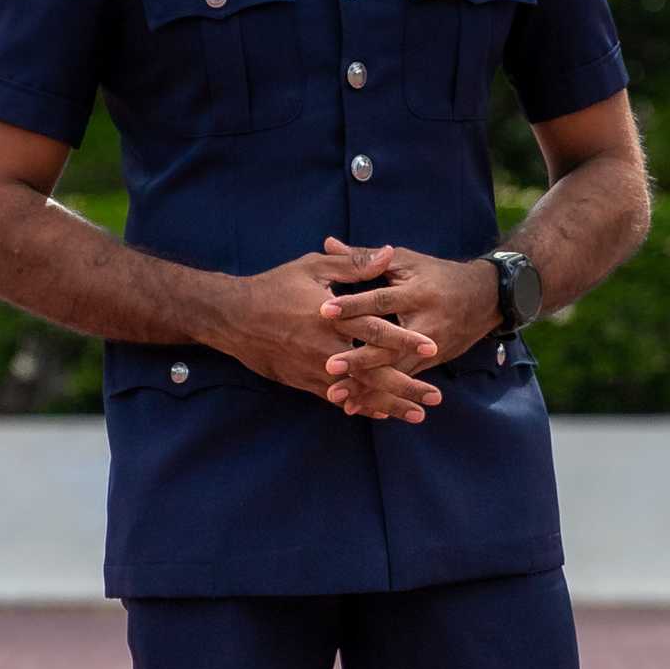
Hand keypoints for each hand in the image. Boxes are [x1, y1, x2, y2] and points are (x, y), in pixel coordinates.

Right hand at [219, 243, 444, 421]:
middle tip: (435, 398)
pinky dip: (362, 406)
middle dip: (406, 387)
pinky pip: (338, 399)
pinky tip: (382, 414)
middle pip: (373, 372)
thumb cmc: (274, 287)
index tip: (432, 348)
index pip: (375, 331)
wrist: (233, 318)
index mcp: (331, 317)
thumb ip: (353, 264)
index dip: (405, 340)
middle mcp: (326, 348)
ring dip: (389, 405)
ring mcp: (314, 369)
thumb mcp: (313, 268)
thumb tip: (387, 253)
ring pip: (358, 392)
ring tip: (417, 415)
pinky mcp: (304, 382)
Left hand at [316, 237, 500, 417]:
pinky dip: (382, 395)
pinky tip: (359, 406)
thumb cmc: (438, 275)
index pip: (380, 300)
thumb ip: (364, 257)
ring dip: (367, 386)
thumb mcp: (406, 260)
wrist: (485, 298)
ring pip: (395, 370)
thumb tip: (328, 243)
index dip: (352, 306)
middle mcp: (425, 322)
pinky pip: (404, 382)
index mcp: (416, 292)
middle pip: (389, 344)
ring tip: (338, 396)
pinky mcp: (432, 363)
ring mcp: (431, 347)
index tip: (324, 312)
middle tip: (329, 366)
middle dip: (359, 358)